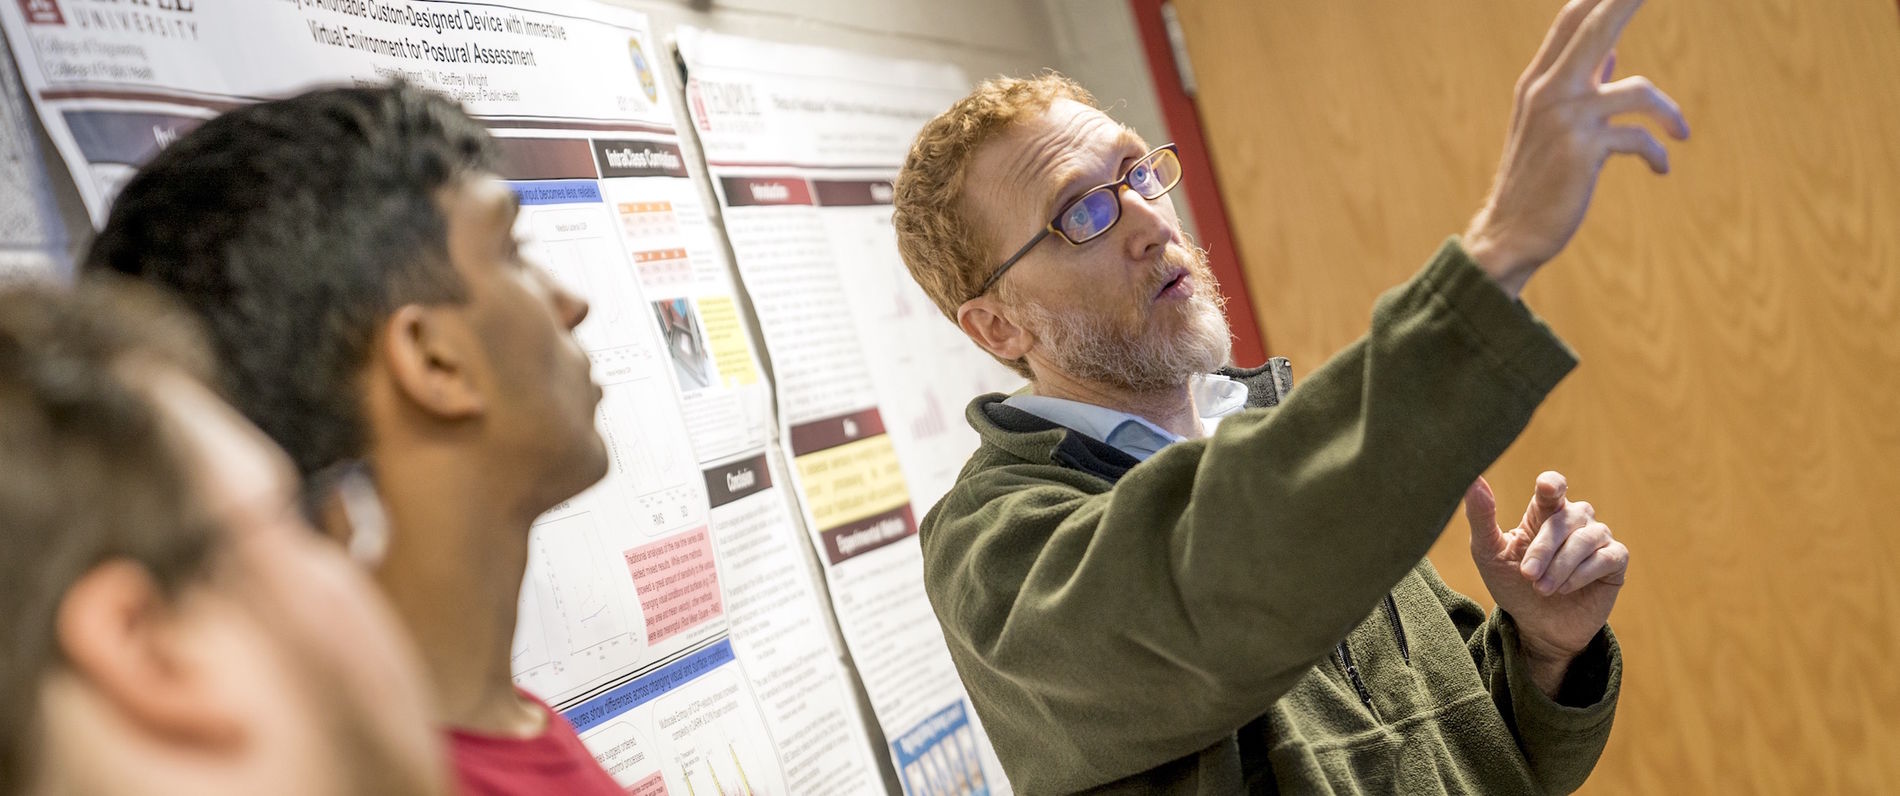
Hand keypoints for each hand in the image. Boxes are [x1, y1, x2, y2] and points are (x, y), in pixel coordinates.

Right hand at [1463, 0, 1689, 296]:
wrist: (1510, 232)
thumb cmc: (1535, 177)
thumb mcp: (1551, 124)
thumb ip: (1580, 84)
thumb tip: (1611, 52)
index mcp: (1539, 81)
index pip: (1572, 19)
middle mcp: (1549, 91)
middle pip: (1597, 27)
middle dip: (1628, 0)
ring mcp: (1566, 119)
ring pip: (1639, 89)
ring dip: (1669, 112)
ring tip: (1682, 131)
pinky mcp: (1584, 150)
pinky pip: (1639, 139)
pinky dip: (1658, 153)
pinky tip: (1662, 168)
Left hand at [1463, 472, 1628, 696]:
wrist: (1537, 626)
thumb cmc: (1512, 584)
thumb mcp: (1488, 554)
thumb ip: (1481, 518)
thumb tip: (1471, 482)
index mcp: (1544, 511)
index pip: (1553, 486)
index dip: (1552, 485)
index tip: (1546, 487)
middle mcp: (1574, 518)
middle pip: (1565, 518)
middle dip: (1544, 549)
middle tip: (1527, 575)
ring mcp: (1597, 537)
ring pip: (1587, 538)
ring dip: (1561, 566)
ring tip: (1543, 589)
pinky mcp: (1615, 560)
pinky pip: (1607, 557)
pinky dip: (1583, 574)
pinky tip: (1566, 589)